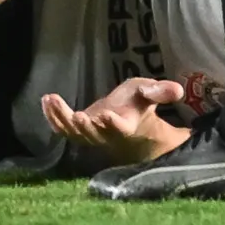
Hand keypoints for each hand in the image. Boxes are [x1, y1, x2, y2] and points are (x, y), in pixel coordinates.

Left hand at [39, 78, 193, 165]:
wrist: (127, 122)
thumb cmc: (138, 105)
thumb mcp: (150, 94)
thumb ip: (161, 92)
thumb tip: (178, 89)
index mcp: (126, 126)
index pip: (120, 128)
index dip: (113, 124)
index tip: (107, 115)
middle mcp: (107, 135)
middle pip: (94, 135)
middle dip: (85, 126)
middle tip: (77, 115)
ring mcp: (90, 135)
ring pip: (74, 133)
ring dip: (62, 118)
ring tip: (51, 99)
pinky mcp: (78, 131)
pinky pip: (63, 128)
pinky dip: (53, 117)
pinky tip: (46, 101)